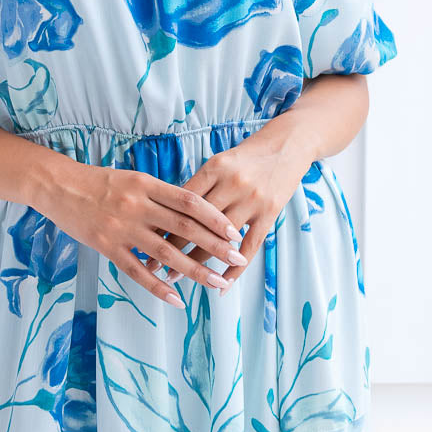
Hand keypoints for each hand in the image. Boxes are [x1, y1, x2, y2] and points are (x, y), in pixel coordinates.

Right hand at [41, 163, 247, 306]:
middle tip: (237, 259)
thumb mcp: (133, 179)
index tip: (234, 232)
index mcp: (147, 184)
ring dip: (195, 270)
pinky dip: (158, 287)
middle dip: (215, 245)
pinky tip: (177, 300)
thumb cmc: (99, 182)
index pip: (189, 202)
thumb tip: (193, 213)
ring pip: (166, 253)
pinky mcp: (106, 246)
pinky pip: (137, 271)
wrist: (58, 186)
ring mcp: (122, 228)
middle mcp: (137, 205)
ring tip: (218, 282)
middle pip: (184, 228)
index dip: (215, 218)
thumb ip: (160, 195)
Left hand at [141, 132, 314, 293]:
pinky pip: (250, 247)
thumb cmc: (246, 156)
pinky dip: (235, 270)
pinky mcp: (270, 214)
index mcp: (215, 167)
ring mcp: (252, 200)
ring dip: (196, 262)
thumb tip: (167, 211)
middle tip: (152, 265)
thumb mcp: (220, 161)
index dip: (162, 221)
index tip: (144, 238)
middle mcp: (232, 183)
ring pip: (219, 239)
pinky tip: (221, 286)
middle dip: (172, 245)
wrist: (287, 145)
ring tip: (176, 277)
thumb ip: (199, 185)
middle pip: (197, 221)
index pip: (182, 200)